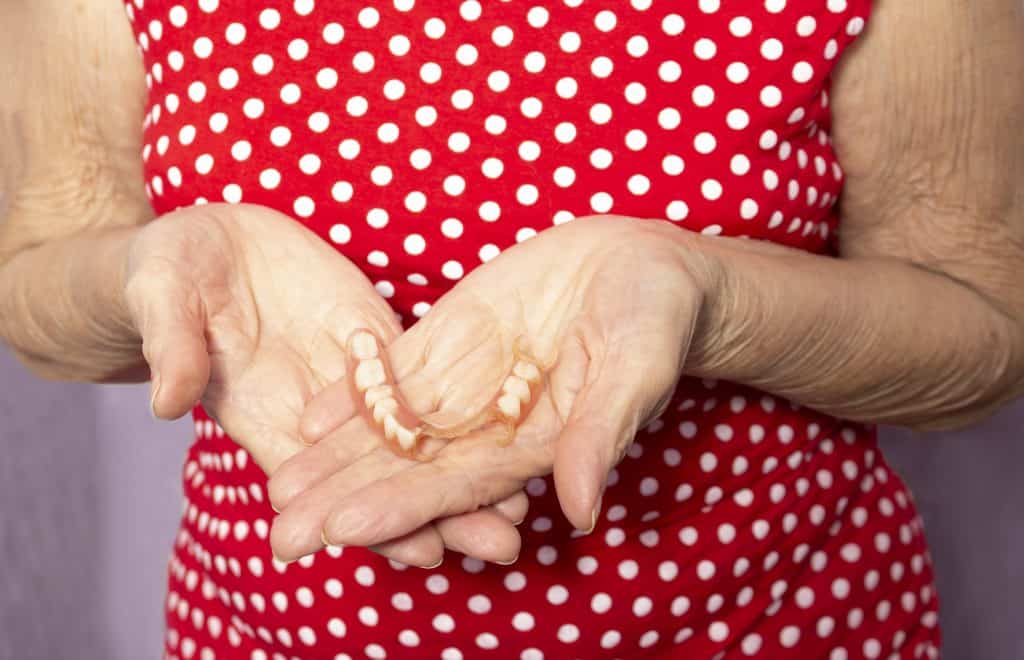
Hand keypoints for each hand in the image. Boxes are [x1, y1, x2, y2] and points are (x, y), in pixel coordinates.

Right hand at [122, 203, 525, 564]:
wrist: (204, 239)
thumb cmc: (169, 270)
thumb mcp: (163, 294)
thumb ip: (172, 344)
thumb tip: (164, 400)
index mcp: (263, 411)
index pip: (321, 485)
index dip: (370, 519)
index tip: (421, 553)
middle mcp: (314, 407)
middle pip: (383, 472)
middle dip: (441, 512)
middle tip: (503, 546)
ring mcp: (350, 373)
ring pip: (413, 432)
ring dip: (466, 468)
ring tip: (524, 502)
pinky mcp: (373, 335)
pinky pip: (420, 376)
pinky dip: (461, 404)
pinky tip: (510, 424)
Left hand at [268, 215, 714, 557]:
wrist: (641, 265)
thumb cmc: (654, 318)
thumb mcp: (636, 366)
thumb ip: (603, 430)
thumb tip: (581, 508)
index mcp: (534, 445)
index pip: (458, 487)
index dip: (401, 507)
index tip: (343, 528)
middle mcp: (489, 426)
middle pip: (409, 470)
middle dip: (346, 500)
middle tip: (282, 534)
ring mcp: (465, 383)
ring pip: (391, 430)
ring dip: (334, 459)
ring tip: (277, 487)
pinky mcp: (452, 339)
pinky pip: (396, 374)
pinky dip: (353, 396)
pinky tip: (307, 418)